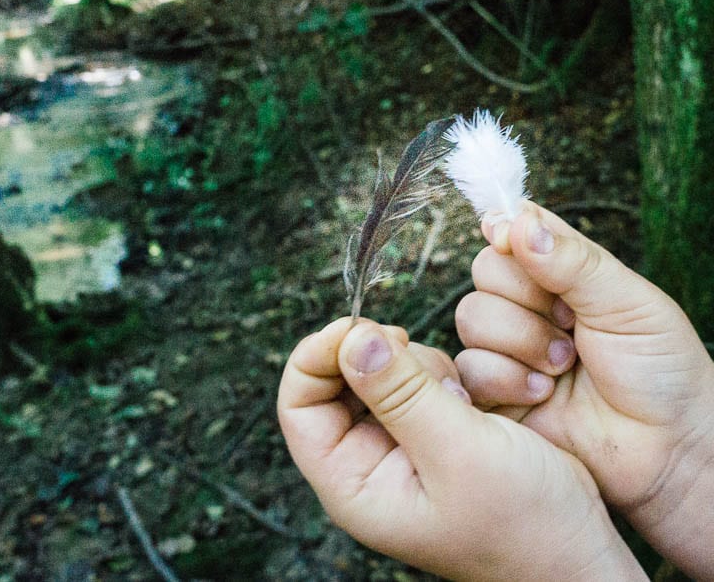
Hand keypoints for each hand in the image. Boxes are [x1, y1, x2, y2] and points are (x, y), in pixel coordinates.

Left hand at [278, 317, 644, 580]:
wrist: (578, 549)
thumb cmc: (523, 523)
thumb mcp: (458, 451)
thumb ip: (402, 393)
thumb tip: (352, 337)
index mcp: (353, 483)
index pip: (298, 405)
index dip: (316, 356)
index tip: (356, 327)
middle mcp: (366, 463)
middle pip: (335, 380)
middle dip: (375, 358)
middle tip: (415, 355)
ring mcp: (398, 445)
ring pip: (376, 371)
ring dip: (414, 366)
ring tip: (459, 399)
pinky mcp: (428, 430)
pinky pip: (413, 378)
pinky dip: (437, 374)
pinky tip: (469, 401)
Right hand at [454, 202, 713, 578]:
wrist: (666, 450)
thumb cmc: (661, 371)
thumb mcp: (628, 303)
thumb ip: (573, 261)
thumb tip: (518, 221)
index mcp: (562, 275)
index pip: (514, 231)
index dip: (505, 230)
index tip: (507, 237)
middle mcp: (528, 306)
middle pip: (484, 270)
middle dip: (525, 297)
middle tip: (569, 323)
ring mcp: (508, 348)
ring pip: (471, 316)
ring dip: (521, 341)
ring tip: (564, 366)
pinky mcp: (493, 391)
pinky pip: (469, 366)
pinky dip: (507, 379)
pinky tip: (544, 394)